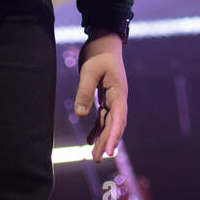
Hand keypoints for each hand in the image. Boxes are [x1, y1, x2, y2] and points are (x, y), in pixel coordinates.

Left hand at [74, 35, 126, 161]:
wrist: (103, 41)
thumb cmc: (98, 54)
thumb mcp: (89, 72)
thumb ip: (85, 92)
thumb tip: (81, 114)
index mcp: (119, 92)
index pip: (118, 118)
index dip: (114, 135)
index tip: (109, 151)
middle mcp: (119, 98)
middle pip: (115, 124)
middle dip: (108, 142)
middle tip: (98, 159)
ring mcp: (113, 98)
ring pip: (109, 123)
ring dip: (103, 139)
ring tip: (95, 157)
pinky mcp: (105, 96)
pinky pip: (103, 116)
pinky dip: (97, 128)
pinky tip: (90, 140)